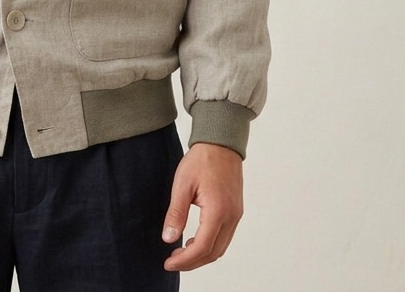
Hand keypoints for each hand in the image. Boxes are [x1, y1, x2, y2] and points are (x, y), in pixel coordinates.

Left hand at [161, 142, 242, 271]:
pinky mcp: (236, 211)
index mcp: (218, 210)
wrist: (220, 143)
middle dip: (192, 262)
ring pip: (221, 247)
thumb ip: (176, 213)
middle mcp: (232, 216)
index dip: (185, 260)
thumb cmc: (202, 160)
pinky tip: (195, 240)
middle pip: (214, 253)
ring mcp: (236, 214)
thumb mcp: (182, 184)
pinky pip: (225, 237)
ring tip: (181, 252)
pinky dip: (210, 244)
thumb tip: (168, 238)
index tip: (168, 263)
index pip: (202, 247)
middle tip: (172, 261)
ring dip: (202, 255)